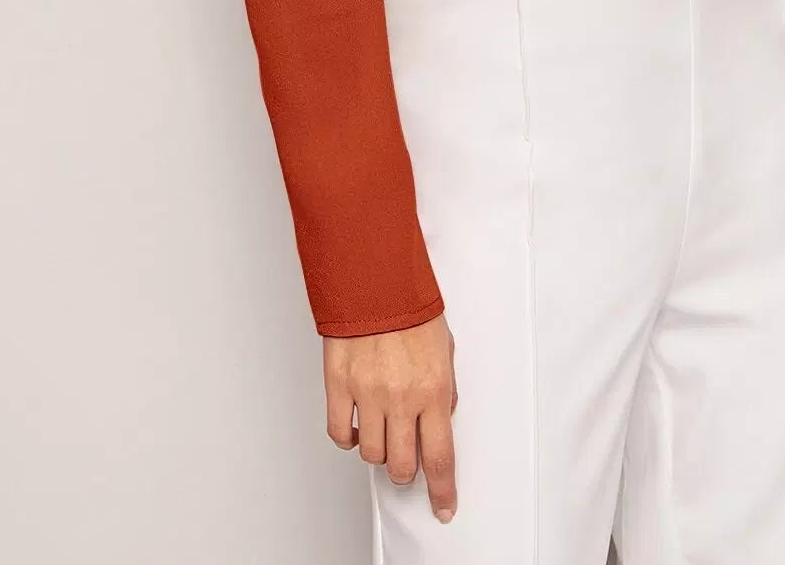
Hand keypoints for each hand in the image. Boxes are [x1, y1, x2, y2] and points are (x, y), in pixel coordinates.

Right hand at [323, 312, 457, 522]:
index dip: (443, 490)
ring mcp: (367, 394)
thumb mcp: (444, 347)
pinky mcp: (338, 385)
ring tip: (382, 431)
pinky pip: (340, 432)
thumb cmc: (409, 305)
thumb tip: (442, 416)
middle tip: (408, 460)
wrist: (374, 277)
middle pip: (403, 466)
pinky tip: (356, 425)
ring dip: (379, 450)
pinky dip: (348, 437)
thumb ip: (445, 387)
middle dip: (408, 471)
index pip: (440, 457)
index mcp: (433, 389)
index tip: (444, 506)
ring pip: (371, 454)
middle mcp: (401, 398)